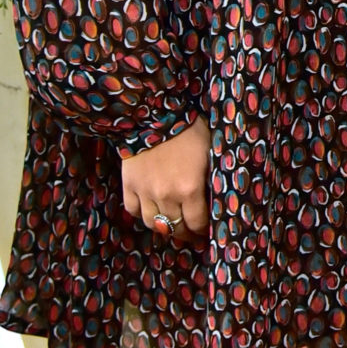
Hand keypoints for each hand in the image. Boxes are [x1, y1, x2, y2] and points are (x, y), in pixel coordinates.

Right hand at [121, 118, 209, 242]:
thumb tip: (217, 196)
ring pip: (153, 223)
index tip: (207, 232)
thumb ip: (211, 178)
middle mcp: (166, 196)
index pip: (197, 223)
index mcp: (190, 189)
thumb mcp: (210, 152)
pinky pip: (133, 210)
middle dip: (185, 234)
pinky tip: (150, 209)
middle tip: (191, 234)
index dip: (203, 231)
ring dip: (163, 226)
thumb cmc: (188, 128)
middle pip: (175, 228)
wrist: (153, 113)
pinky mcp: (129, 184)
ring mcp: (145, 192)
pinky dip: (141, 213)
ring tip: (171, 224)